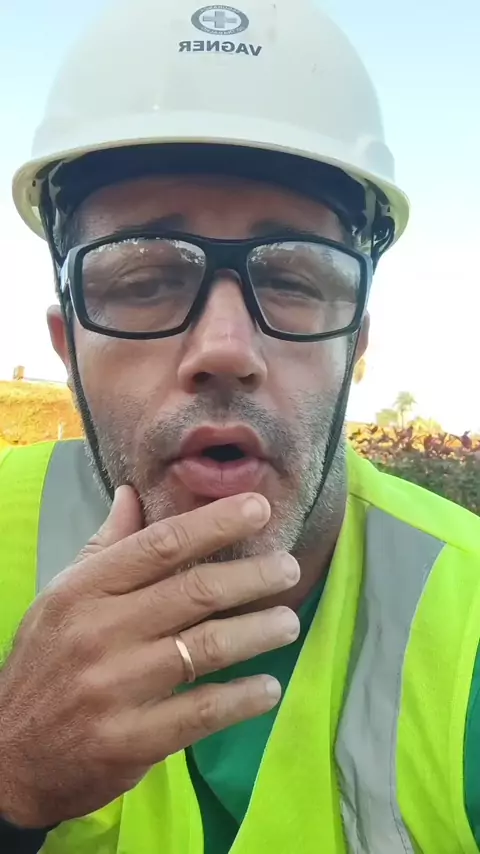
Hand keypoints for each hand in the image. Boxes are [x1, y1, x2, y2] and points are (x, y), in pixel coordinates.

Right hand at [0, 487, 299, 827]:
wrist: (8, 755)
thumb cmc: (44, 665)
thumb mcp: (62, 598)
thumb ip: (104, 547)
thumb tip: (133, 493)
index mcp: (85, 591)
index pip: (160, 545)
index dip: (215, 523)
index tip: (258, 509)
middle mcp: (102, 632)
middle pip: (193, 592)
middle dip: (252, 576)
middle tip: (289, 568)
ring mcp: (117, 688)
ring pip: (206, 647)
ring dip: (258, 632)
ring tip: (288, 622)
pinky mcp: (132, 740)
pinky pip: (201, 712)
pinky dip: (242, 698)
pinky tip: (267, 687)